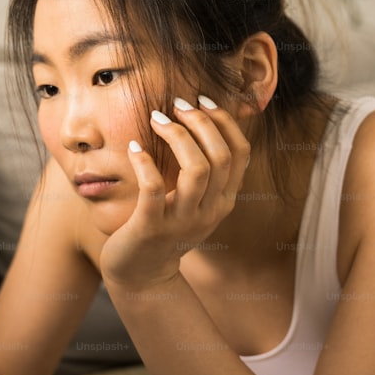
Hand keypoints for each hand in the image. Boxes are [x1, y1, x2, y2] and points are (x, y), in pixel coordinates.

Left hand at [100, 95, 250, 288]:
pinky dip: (145, 162)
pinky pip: (153, 188)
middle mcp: (210, 211)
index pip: (240, 152)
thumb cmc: (164, 228)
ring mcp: (182, 221)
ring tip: (157, 118)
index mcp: (223, 201)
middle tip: (177, 104)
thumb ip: (204, 172)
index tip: (203, 100)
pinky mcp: (151, 227)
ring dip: (177, 136)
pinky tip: (134, 146)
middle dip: (201, 122)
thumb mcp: (193, 202)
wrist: (141, 274)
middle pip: (220, 156)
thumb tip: (201, 120)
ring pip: (196, 170)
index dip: (225, 121)